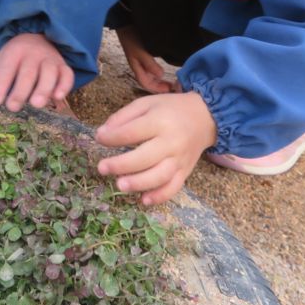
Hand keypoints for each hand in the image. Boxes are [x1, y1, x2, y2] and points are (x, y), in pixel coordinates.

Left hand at [0, 33, 74, 111]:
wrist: (39, 36)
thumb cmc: (16, 55)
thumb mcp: (1, 62)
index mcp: (15, 51)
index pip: (6, 69)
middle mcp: (33, 54)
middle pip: (28, 73)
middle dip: (20, 91)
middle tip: (12, 107)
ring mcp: (50, 59)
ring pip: (49, 73)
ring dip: (43, 89)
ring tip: (36, 104)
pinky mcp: (64, 66)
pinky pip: (67, 75)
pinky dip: (64, 86)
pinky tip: (57, 97)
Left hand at [95, 92, 216, 205]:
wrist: (205, 117)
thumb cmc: (170, 109)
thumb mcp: (146, 104)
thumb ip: (124, 116)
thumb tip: (102, 134)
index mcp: (160, 121)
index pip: (133, 132)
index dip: (113, 138)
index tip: (99, 138)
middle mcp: (172, 142)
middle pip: (145, 158)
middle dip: (121, 165)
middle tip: (101, 168)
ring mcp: (180, 159)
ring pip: (159, 176)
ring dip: (138, 183)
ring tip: (119, 185)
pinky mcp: (186, 171)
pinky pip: (174, 188)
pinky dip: (159, 197)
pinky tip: (143, 200)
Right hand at [116, 26, 174, 93]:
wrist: (126, 26)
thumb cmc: (132, 40)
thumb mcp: (141, 52)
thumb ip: (150, 64)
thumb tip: (161, 75)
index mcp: (137, 68)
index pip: (146, 84)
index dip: (156, 89)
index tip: (169, 89)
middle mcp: (139, 67)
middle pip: (149, 82)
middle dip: (159, 87)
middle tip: (173, 87)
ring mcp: (141, 62)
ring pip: (151, 76)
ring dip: (159, 81)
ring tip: (170, 82)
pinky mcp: (144, 56)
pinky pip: (152, 69)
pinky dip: (158, 73)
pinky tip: (164, 71)